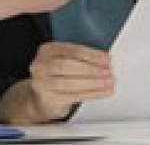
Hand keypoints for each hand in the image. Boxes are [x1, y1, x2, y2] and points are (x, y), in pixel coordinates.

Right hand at [0, 42, 114, 123]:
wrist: (42, 98)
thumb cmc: (57, 77)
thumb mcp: (64, 60)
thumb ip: (81, 58)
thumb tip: (105, 59)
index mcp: (47, 50)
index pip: (70, 50)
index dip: (90, 54)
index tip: (106, 59)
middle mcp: (41, 65)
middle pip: (66, 65)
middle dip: (90, 69)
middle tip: (107, 72)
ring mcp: (43, 83)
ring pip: (69, 83)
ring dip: (93, 83)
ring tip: (108, 82)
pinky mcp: (49, 99)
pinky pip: (74, 96)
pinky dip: (92, 94)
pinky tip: (102, 92)